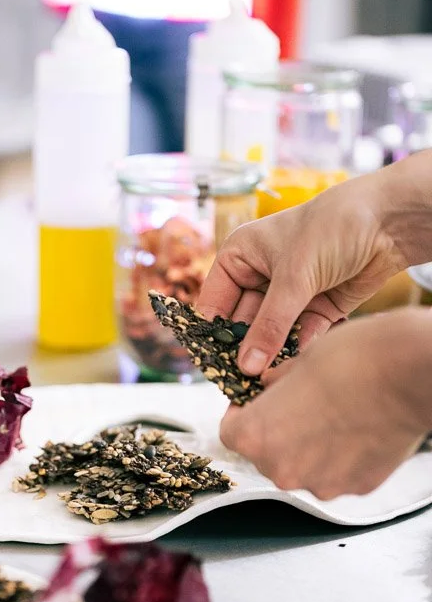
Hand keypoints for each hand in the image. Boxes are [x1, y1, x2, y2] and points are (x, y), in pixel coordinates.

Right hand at [196, 152, 431, 375]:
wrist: (389, 221)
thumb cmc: (332, 228)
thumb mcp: (293, 278)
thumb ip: (269, 326)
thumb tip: (246, 366)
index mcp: (240, 257)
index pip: (214, 304)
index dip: (212, 335)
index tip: (212, 365)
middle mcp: (260, 276)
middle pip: (242, 324)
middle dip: (245, 350)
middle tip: (242, 380)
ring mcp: (288, 294)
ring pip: (271, 334)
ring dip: (272, 354)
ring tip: (268, 378)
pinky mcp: (316, 308)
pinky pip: (300, 336)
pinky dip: (301, 349)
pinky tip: (299, 364)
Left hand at [219, 309, 431, 499]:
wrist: (411, 373)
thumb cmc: (353, 360)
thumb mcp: (298, 361)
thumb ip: (274, 385)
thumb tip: (267, 386)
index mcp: (255, 436)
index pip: (231, 431)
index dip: (242, 412)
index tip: (256, 400)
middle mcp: (281, 469)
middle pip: (267, 453)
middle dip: (278, 430)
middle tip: (301, 404)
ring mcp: (320, 484)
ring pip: (303, 466)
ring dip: (311, 446)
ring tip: (336, 415)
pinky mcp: (354, 488)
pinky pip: (337, 473)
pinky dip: (342, 456)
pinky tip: (358, 428)